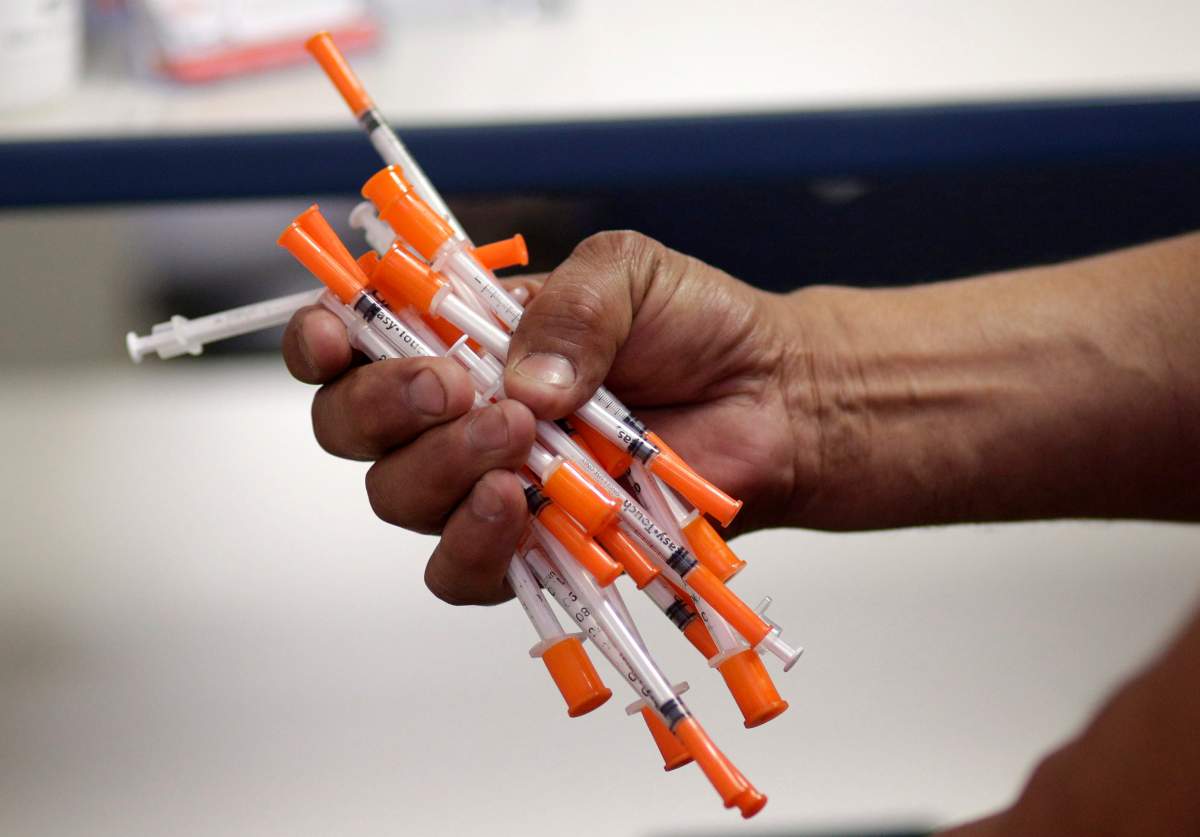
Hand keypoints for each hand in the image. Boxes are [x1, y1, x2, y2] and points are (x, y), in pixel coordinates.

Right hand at [281, 231, 815, 604]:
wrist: (772, 398)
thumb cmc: (697, 327)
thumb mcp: (626, 273)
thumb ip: (565, 307)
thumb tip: (515, 383)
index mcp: (461, 337)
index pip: (354, 344)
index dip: (323, 342)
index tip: (332, 335)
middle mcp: (459, 413)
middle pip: (352, 428)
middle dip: (383, 406)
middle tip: (455, 387)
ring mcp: (488, 483)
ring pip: (400, 497)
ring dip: (440, 466)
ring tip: (517, 436)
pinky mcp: (530, 546)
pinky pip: (460, 570)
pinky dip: (475, 543)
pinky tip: (517, 506)